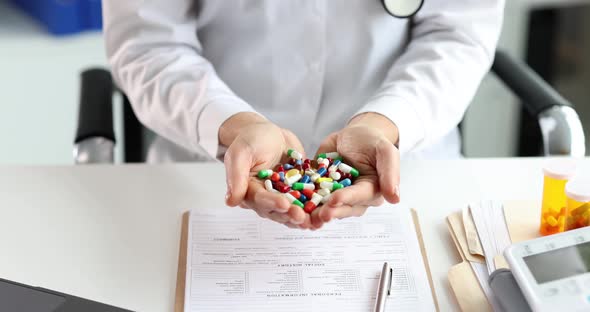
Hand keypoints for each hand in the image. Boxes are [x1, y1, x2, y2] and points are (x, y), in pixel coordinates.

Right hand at [220, 112, 310, 228]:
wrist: (268, 132)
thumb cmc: (250, 139)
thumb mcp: (241, 153)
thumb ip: (236, 176)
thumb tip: (231, 202)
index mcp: (250, 191)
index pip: (261, 200)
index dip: (273, 204)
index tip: (285, 205)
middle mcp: (267, 197)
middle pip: (279, 211)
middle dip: (291, 215)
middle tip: (303, 217)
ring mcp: (284, 195)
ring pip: (294, 210)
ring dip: (305, 217)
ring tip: (317, 221)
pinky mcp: (298, 190)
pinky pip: (308, 200)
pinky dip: (317, 206)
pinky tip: (327, 210)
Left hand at [310, 113, 400, 228]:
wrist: (353, 135)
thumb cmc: (371, 142)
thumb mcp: (384, 151)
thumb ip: (390, 172)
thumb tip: (395, 198)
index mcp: (372, 190)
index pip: (360, 197)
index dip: (348, 199)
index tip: (335, 200)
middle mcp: (355, 198)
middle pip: (343, 207)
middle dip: (330, 211)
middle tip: (318, 214)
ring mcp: (337, 196)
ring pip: (327, 207)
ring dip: (316, 213)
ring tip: (304, 215)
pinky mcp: (321, 191)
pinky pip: (312, 198)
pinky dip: (303, 202)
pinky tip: (293, 206)